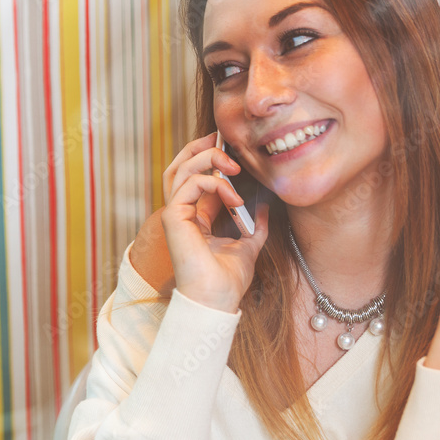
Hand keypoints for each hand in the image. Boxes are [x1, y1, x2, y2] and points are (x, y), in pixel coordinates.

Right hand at [160, 132, 269, 312]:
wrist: (217, 300)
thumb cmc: (228, 280)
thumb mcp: (248, 245)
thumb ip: (254, 226)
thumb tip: (265, 206)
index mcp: (195, 217)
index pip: (195, 177)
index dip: (209, 158)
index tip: (233, 150)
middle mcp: (181, 212)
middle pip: (179, 166)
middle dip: (199, 147)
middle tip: (222, 139)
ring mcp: (175, 214)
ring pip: (181, 169)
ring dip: (208, 159)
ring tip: (233, 166)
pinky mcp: (173, 217)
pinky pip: (190, 184)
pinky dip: (214, 182)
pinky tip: (234, 196)